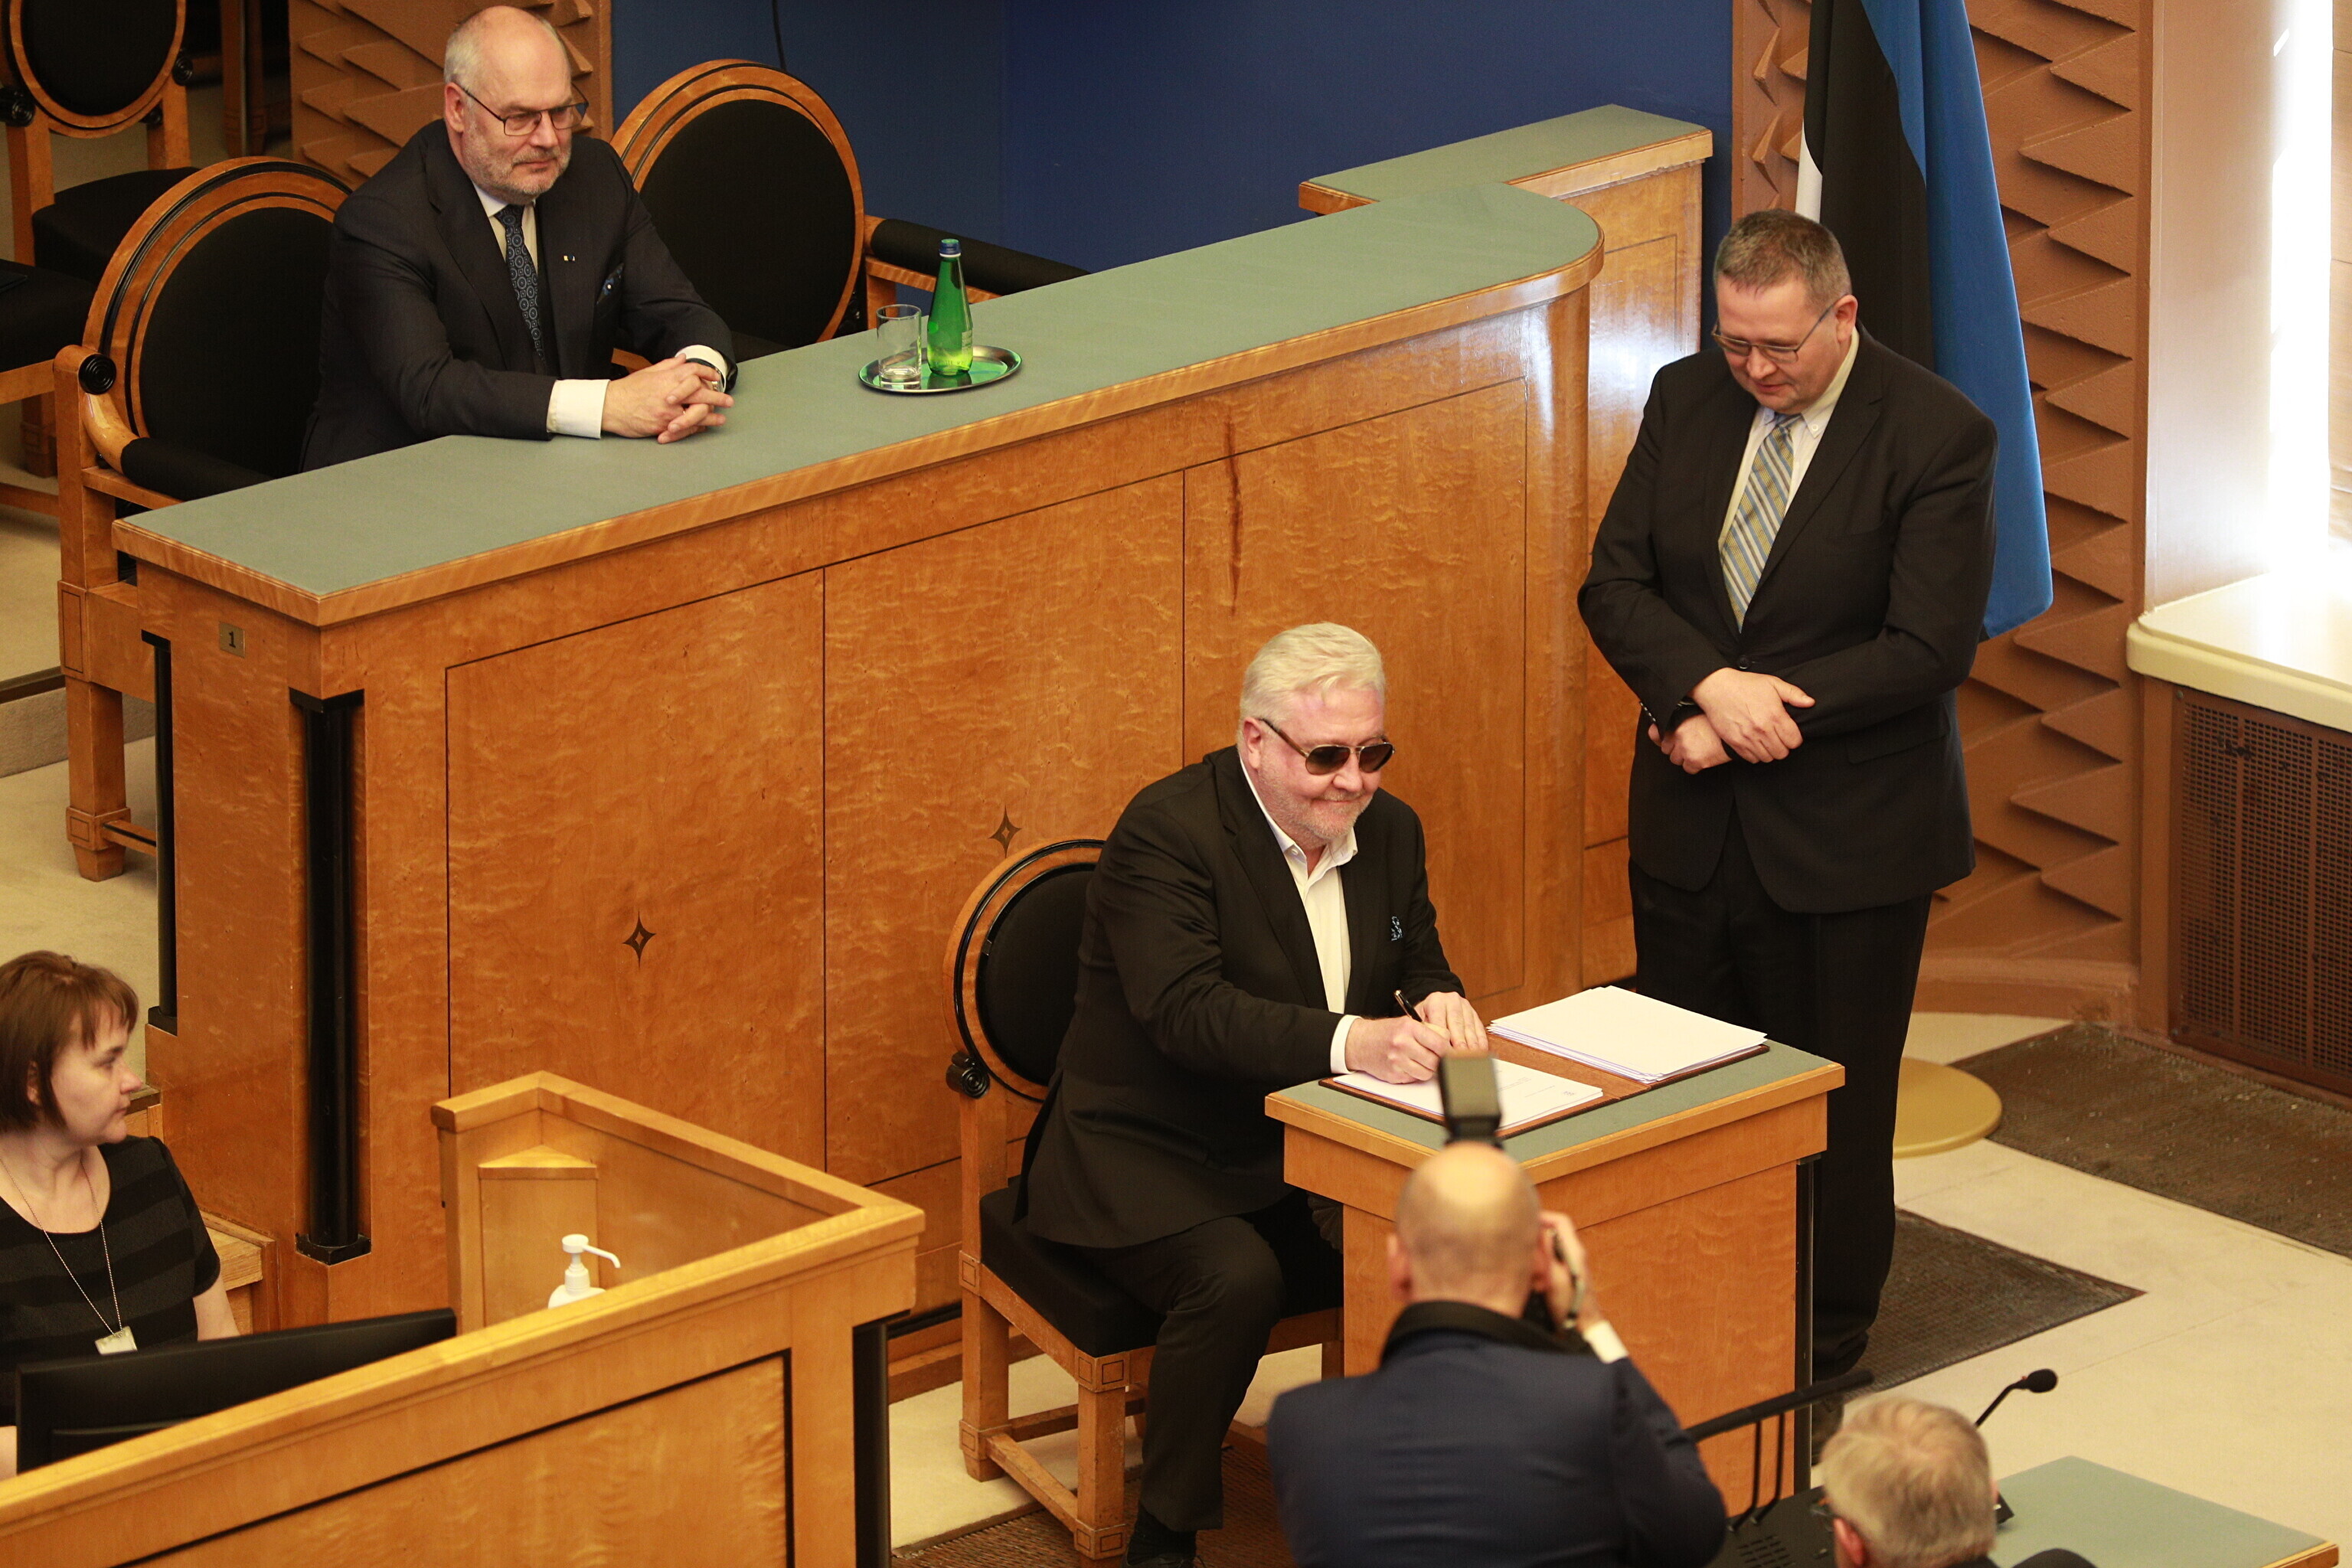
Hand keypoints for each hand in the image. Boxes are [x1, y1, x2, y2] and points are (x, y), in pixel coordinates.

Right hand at [602, 357, 733, 441]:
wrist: (610, 406)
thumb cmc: (628, 390)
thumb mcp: (648, 372)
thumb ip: (668, 365)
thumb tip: (683, 359)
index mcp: (667, 377)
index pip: (693, 371)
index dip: (707, 372)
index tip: (715, 377)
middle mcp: (671, 392)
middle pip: (701, 393)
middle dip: (717, 397)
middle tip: (728, 400)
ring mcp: (668, 410)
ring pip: (697, 413)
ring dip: (712, 416)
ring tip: (720, 418)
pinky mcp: (664, 425)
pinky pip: (686, 428)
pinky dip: (696, 428)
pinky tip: (704, 427)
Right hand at [1343, 1015, 1453, 1082]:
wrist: (1360, 1042)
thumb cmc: (1386, 1032)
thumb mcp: (1406, 1023)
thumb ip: (1428, 1031)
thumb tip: (1448, 1042)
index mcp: (1408, 1028)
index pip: (1439, 1043)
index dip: (1446, 1048)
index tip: (1447, 1050)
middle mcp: (1402, 1044)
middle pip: (1435, 1060)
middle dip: (1437, 1060)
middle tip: (1433, 1056)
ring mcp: (1397, 1061)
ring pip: (1426, 1073)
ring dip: (1427, 1069)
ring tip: (1420, 1061)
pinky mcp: (1393, 1075)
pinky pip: (1414, 1079)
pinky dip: (1415, 1074)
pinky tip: (1408, 1065)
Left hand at [1410, 990, 1485, 1053]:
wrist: (1436, 1004)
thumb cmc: (1425, 1016)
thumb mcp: (1419, 1020)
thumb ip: (1425, 1031)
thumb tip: (1432, 1049)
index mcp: (1435, 1000)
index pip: (1439, 1021)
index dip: (1441, 1038)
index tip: (1443, 1053)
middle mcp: (1452, 1000)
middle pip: (1456, 1023)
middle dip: (1458, 1042)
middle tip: (1459, 1057)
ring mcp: (1465, 1006)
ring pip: (1469, 1026)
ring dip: (1470, 1043)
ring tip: (1470, 1058)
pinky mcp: (1474, 1013)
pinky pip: (1479, 1027)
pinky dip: (1480, 1040)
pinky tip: (1480, 1051)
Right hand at [1537, 1211, 1599, 1330]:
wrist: (1584, 1328)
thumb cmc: (1571, 1306)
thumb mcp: (1554, 1277)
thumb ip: (1547, 1252)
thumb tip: (1539, 1229)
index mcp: (1575, 1251)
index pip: (1560, 1221)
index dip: (1543, 1217)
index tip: (1526, 1222)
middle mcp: (1575, 1254)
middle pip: (1552, 1233)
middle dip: (1536, 1240)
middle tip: (1526, 1251)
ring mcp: (1571, 1265)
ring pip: (1549, 1248)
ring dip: (1538, 1257)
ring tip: (1533, 1272)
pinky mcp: (1566, 1275)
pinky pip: (1550, 1263)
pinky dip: (1541, 1269)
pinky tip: (1537, 1283)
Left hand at [1648, 713, 1730, 773]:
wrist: (1739, 732)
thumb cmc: (1720, 721)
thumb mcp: (1697, 713)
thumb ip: (1680, 719)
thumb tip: (1659, 729)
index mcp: (1677, 721)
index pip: (1655, 734)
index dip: (1662, 738)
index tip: (1667, 740)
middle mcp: (1679, 734)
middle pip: (1666, 749)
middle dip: (1676, 748)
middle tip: (1691, 744)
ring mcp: (1685, 748)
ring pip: (1676, 760)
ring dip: (1685, 757)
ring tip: (1699, 749)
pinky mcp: (1695, 761)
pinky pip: (1688, 769)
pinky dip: (1695, 766)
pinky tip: (1704, 757)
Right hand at [1690, 667, 1813, 763]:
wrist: (1716, 688)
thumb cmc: (1744, 684)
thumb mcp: (1772, 683)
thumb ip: (1793, 694)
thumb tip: (1810, 703)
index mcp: (1775, 715)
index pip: (1794, 741)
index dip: (1794, 738)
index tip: (1789, 733)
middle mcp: (1762, 730)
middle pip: (1782, 753)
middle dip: (1783, 746)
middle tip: (1778, 738)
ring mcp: (1748, 738)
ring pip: (1767, 758)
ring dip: (1769, 751)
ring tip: (1766, 741)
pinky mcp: (1735, 742)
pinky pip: (1751, 759)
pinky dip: (1755, 754)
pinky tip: (1755, 744)